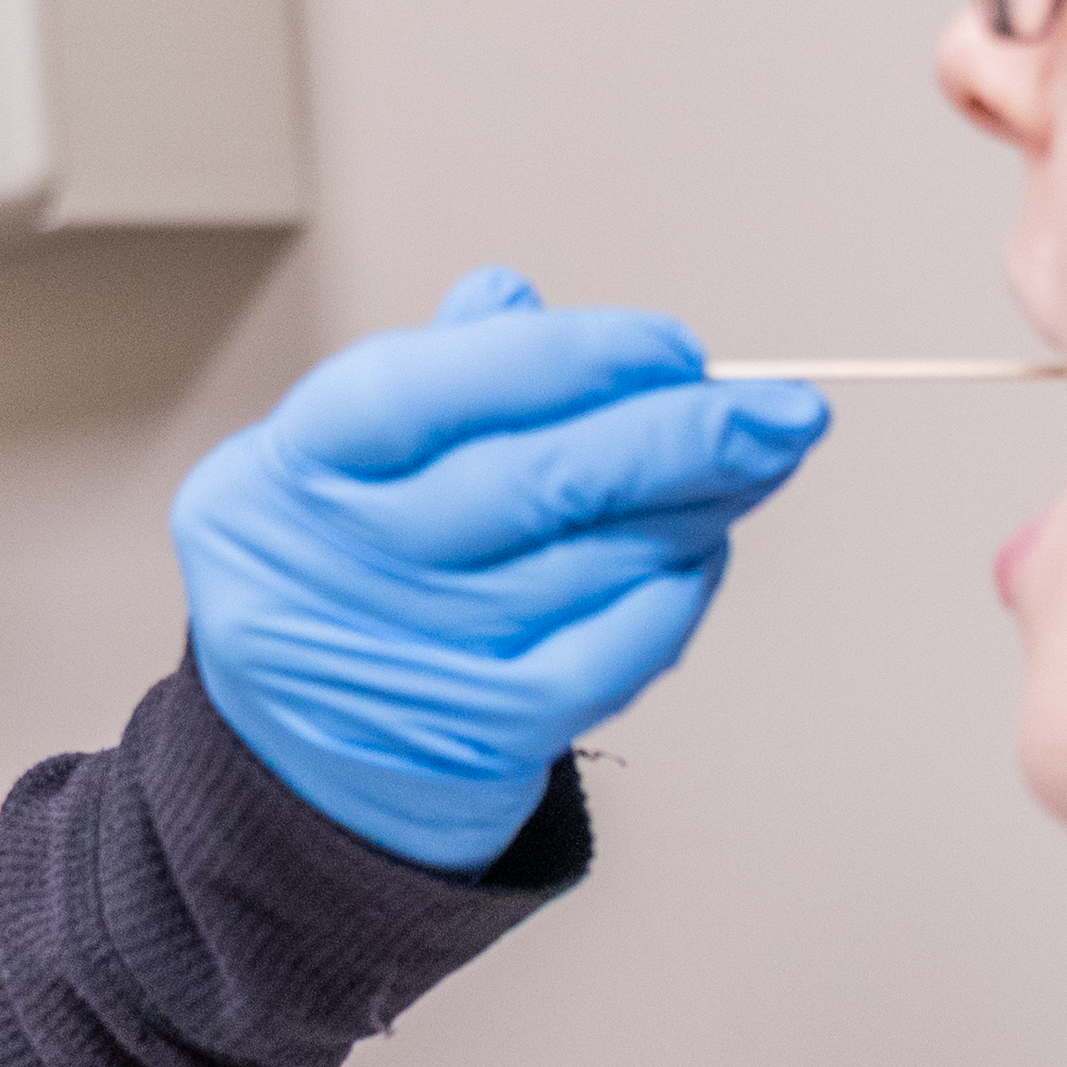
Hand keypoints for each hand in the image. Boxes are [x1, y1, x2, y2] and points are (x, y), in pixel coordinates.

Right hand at [172, 269, 833, 869]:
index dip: (561, 359)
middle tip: (783, 410)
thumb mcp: (341, 467)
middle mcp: (330, 572)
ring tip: (759, 466)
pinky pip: (603, 661)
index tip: (673, 347)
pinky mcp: (471, 740)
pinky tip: (703, 558)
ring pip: (583, 569)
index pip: (423, 391)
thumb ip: (431, 377)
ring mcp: (400, 662)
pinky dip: (671, 603)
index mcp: (283, 475)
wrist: (293, 765)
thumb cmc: (342, 580)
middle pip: (527, 484)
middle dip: (678, 436)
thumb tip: (516, 301)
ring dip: (697, 510)